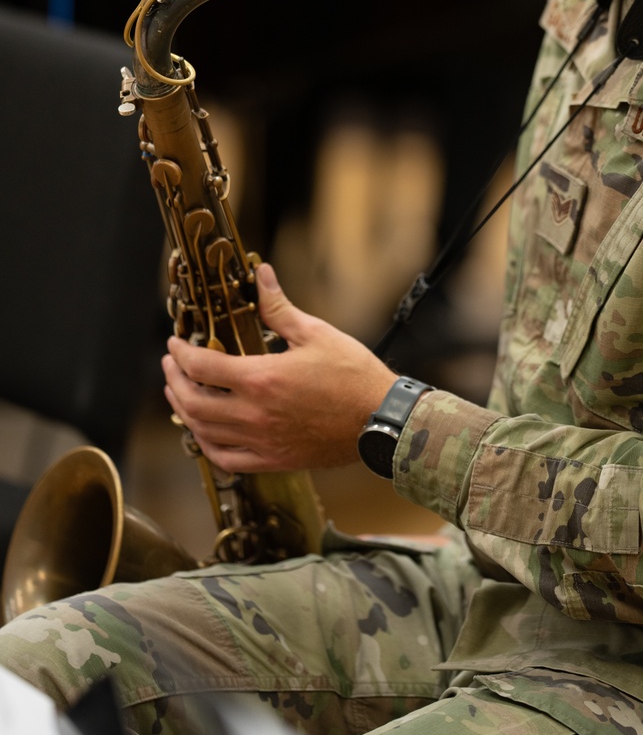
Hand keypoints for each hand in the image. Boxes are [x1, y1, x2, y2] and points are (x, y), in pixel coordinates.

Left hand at [162, 263, 395, 472]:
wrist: (379, 419)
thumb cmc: (352, 374)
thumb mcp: (315, 333)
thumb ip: (279, 308)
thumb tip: (260, 275)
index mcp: (261, 379)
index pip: (202, 366)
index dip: (180, 354)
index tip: (174, 343)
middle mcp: (254, 414)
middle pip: (193, 402)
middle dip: (174, 381)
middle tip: (171, 366)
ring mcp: (260, 441)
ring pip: (203, 431)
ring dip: (184, 410)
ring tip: (181, 393)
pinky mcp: (272, 460)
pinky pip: (225, 459)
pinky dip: (206, 444)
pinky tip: (204, 432)